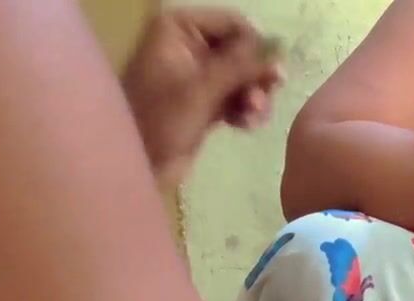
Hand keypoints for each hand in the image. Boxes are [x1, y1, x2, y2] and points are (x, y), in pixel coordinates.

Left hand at [121, 7, 283, 188]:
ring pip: (242, 75)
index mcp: (177, 29)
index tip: (272, 77)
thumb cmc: (160, 122)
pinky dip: (244, 109)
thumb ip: (241, 65)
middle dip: (255, 77)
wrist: (135, 164)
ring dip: (254, 96)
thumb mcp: (203, 90)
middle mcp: (187, 44)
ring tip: (254, 119)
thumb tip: (278, 49)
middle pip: (241, 50)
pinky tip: (246, 126)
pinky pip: (235, 95)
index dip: (256, 48)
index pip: (233, 23)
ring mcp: (195, 73)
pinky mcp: (202, 100)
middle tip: (263, 102)